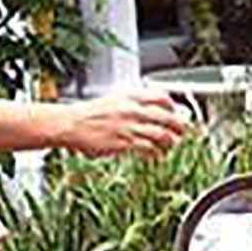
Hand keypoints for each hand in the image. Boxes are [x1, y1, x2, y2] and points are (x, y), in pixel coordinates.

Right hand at [62, 88, 190, 155]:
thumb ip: (134, 103)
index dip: (174, 107)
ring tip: (169, 146)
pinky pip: (148, 148)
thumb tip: (156, 111)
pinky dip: (156, 153)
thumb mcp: (114, 100)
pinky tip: (155, 155)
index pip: (162, 97)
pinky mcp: (124, 142)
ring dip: (170, 142)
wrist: (69, 124)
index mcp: (130, 96)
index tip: (177, 113)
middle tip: (182, 132)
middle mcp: (133, 109)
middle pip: (168, 117)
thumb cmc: (89, 114)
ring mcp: (129, 126)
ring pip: (162, 135)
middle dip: (180, 127)